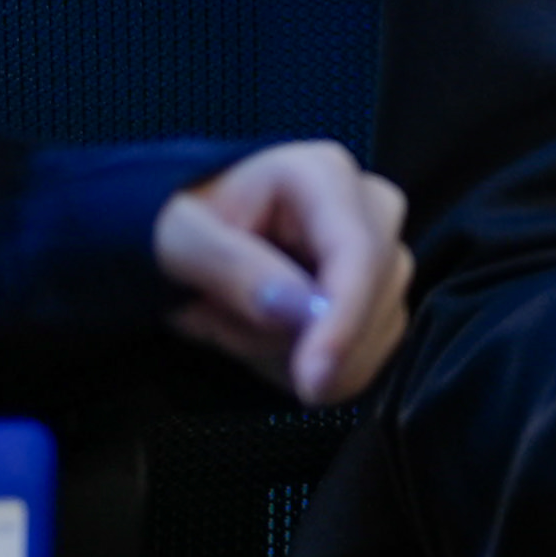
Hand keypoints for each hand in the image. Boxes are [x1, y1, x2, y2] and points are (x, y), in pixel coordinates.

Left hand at [154, 142, 409, 405]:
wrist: (181, 240)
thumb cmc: (177, 226)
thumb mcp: (178, 240)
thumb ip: (232, 269)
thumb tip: (292, 310)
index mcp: (323, 176)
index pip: (358, 253)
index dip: (343, 321)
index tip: (313, 379)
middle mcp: (367, 209)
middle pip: (376, 297)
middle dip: (297, 338)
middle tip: (213, 321)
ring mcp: (378, 256)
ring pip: (372, 337)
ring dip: (292, 356)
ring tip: (228, 323)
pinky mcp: (375, 301)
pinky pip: (361, 360)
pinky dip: (304, 369)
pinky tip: (258, 342)